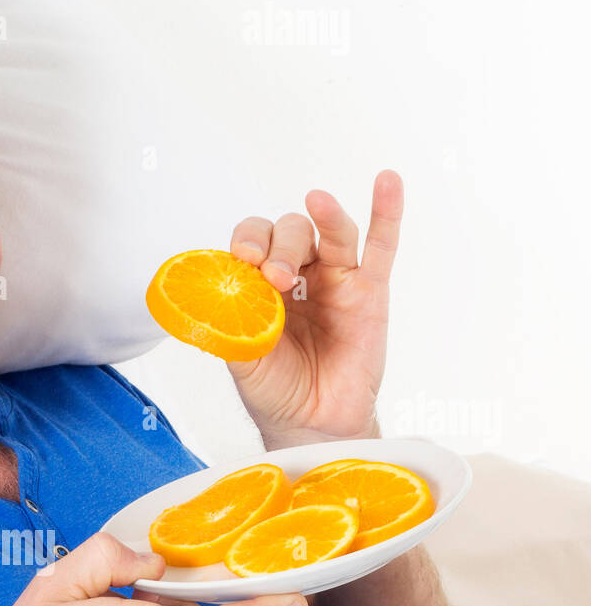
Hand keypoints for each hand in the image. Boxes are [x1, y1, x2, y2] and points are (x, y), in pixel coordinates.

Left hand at [226, 169, 402, 450]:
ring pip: (332, 234)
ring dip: (324, 218)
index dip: (248, 242)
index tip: (243, 258)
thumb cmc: (275, 390)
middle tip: (277, 277)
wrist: (311, 424)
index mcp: (261, 284)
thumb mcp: (243, 360)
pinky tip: (387, 181)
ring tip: (317, 203)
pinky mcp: (369, 291)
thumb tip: (217, 297)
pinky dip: (386, 212)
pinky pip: (381, 246)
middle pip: (291, 234)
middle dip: (282, 247)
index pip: (253, 243)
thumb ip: (232, 326)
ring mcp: (336, 279)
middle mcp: (299, 274)